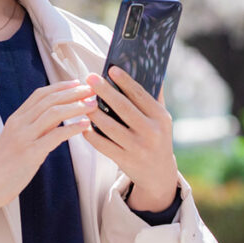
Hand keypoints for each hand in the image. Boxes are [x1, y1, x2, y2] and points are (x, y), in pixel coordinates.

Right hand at [0, 80, 95, 208]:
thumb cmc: (5, 166)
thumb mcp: (17, 139)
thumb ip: (36, 126)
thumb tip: (58, 116)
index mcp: (16, 119)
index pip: (40, 94)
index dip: (60, 87)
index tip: (77, 83)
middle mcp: (19, 124)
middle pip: (49, 100)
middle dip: (72, 93)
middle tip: (91, 90)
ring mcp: (23, 137)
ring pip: (53, 113)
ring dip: (76, 106)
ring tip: (92, 104)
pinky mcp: (30, 153)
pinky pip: (55, 136)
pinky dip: (72, 128)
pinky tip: (85, 125)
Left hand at [83, 66, 178, 211]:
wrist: (159, 173)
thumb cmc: (157, 137)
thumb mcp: (161, 118)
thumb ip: (154, 96)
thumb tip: (148, 69)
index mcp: (160, 117)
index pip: (140, 95)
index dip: (125, 81)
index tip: (111, 69)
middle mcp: (151, 132)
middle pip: (123, 108)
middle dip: (105, 91)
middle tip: (90, 78)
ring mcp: (138, 148)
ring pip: (110, 127)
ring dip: (93, 112)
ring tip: (82, 100)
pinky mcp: (125, 161)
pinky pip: (103, 145)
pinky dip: (91, 134)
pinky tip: (82, 124)